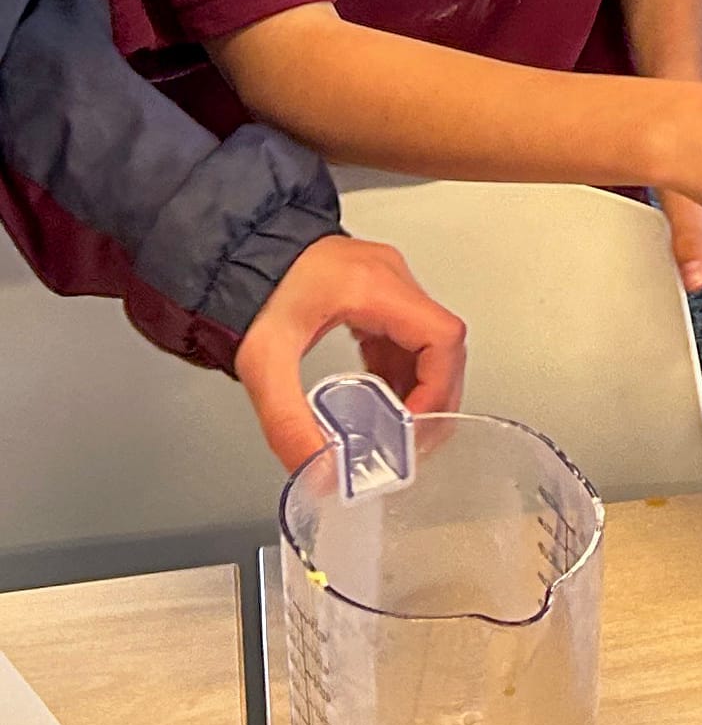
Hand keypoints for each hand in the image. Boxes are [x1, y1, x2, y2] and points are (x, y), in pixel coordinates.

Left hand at [234, 233, 466, 472]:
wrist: (234, 254)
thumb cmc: (251, 289)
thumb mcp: (265, 365)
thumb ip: (289, 424)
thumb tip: (318, 471)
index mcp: (373, 288)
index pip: (442, 337)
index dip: (438, 387)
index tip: (416, 424)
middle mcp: (390, 278)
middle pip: (444, 342)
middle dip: (435, 395)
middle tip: (414, 437)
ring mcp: (387, 281)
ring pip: (430, 340)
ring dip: (422, 385)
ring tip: (398, 426)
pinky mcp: (376, 290)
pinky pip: (408, 333)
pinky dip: (404, 370)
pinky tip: (383, 396)